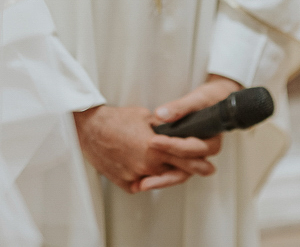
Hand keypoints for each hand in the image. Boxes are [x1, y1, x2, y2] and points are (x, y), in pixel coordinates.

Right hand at [73, 105, 218, 192]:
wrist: (90, 130)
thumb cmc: (117, 120)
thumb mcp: (146, 117)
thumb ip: (164, 127)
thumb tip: (177, 129)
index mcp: (155, 147)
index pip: (186, 154)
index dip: (200, 156)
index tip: (208, 157)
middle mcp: (147, 165)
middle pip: (179, 171)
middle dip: (195, 169)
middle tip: (207, 169)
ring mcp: (136, 176)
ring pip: (161, 178)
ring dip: (171, 173)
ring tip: (179, 167)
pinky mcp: (125, 182)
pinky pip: (143, 183)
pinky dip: (149, 178)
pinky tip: (153, 171)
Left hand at [137, 75, 240, 191]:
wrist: (215, 102)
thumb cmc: (208, 100)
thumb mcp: (197, 99)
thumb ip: (180, 107)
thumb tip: (161, 114)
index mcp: (211, 141)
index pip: (190, 148)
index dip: (171, 146)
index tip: (153, 141)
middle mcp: (203, 154)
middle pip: (186, 171)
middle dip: (166, 177)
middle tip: (145, 180)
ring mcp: (194, 158)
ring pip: (180, 175)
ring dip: (161, 180)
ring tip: (140, 185)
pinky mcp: (184, 158)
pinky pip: (173, 170)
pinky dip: (158, 176)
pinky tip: (141, 180)